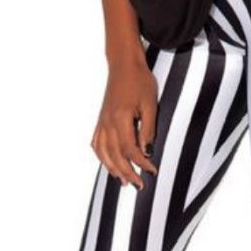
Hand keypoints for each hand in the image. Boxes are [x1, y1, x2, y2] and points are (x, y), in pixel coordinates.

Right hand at [91, 55, 158, 188]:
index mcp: (120, 119)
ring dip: (113, 169)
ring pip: (103, 153)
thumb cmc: (140, 81)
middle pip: (115, 156)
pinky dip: (102, 157)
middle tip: (140, 185)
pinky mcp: (100, 120)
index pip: (130, 150)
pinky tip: (109, 165)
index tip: (153, 171)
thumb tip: (147, 152)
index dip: (142, 164)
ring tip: (124, 182)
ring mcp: (102, 122)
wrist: (124, 64)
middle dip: (128, 173)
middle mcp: (107, 123)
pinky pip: (96, 143)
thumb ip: (148, 130)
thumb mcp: (150, 105)